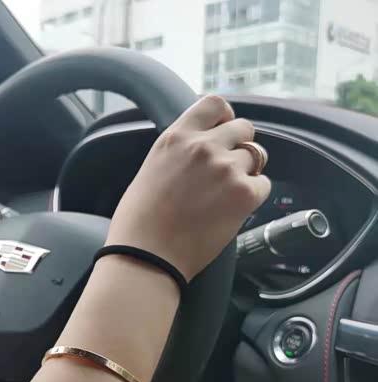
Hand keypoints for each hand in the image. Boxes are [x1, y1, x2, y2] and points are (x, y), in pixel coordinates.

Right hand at [106, 95, 270, 280]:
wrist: (147, 256)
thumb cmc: (139, 223)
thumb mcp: (151, 170)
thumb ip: (177, 153)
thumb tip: (195, 153)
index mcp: (176, 137)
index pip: (214, 104)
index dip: (225, 116)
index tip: (224, 129)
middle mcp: (203, 147)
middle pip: (244, 127)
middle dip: (240, 146)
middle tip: (227, 169)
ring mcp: (226, 168)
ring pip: (256, 156)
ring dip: (246, 172)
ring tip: (225, 194)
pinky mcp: (243, 193)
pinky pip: (264, 184)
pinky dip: (253, 196)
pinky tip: (231, 209)